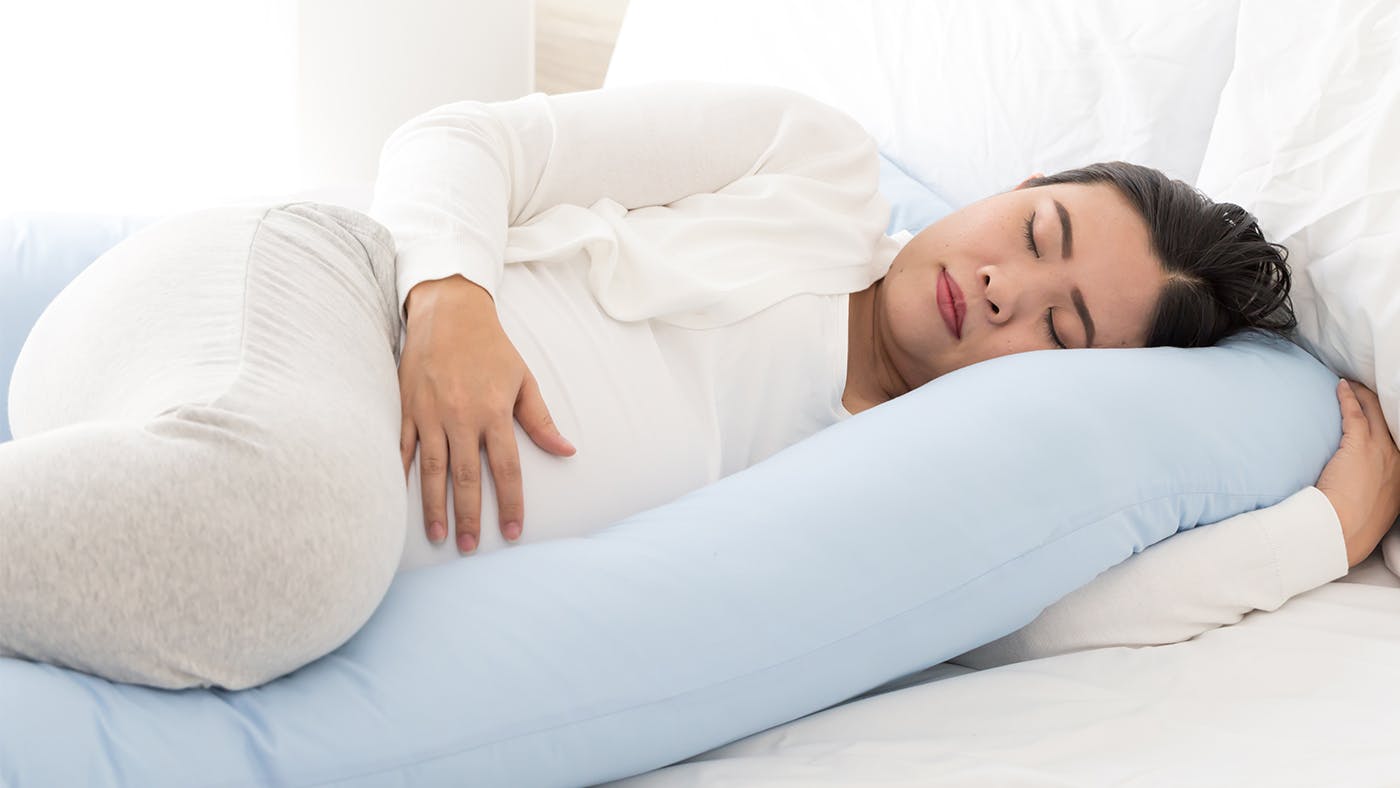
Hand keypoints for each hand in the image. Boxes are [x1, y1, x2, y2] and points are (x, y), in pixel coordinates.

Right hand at [398, 276, 575, 553]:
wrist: (448, 312)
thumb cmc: (491, 347)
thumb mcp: (523, 379)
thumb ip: (540, 420)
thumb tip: (567, 451)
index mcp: (494, 412)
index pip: (506, 468)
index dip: (511, 503)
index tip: (512, 532)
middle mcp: (461, 417)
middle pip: (467, 477)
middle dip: (469, 515)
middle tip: (469, 547)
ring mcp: (430, 414)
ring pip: (431, 469)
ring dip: (435, 506)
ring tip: (439, 535)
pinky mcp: (407, 408)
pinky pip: (403, 448)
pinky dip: (401, 475)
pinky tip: (401, 501)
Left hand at [1315, 379, 1399, 566]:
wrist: (1342, 529)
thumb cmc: (1351, 525)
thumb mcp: (1374, 509)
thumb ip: (1373, 492)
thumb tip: (1358, 489)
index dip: (1391, 425)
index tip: (1384, 417)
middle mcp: (1398, 461)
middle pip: (1392, 422)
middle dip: (1381, 404)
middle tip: (1370, 392)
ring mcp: (1381, 451)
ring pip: (1376, 413)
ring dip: (1365, 396)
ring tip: (1354, 385)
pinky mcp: (1359, 445)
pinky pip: (1355, 413)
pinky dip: (1348, 398)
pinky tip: (1341, 387)